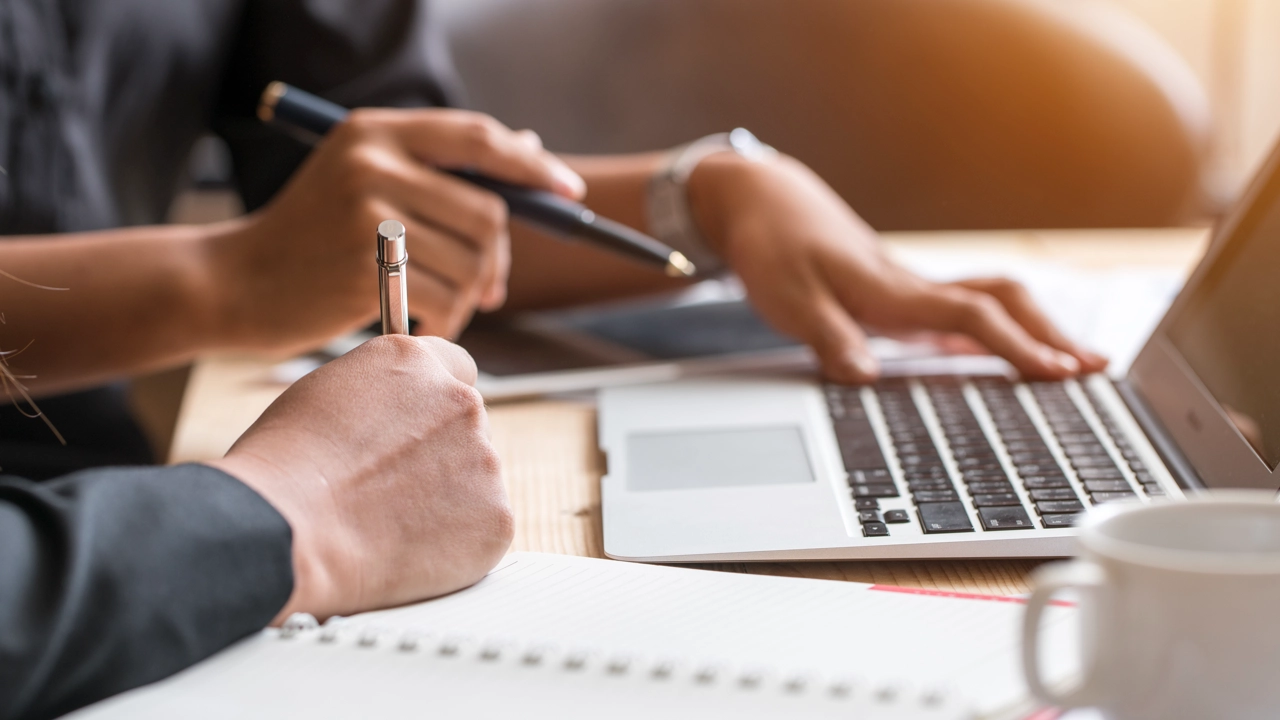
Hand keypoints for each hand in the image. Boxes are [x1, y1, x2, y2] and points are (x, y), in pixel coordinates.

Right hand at [207, 109, 584, 354]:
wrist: (236, 282)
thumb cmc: (312, 236)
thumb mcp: (365, 178)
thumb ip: (440, 165)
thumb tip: (530, 146)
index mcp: (377, 132)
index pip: (478, 139)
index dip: (533, 168)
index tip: (569, 193)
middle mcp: (374, 163)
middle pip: (488, 212)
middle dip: (499, 257)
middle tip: (492, 286)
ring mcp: (368, 216)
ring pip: (474, 262)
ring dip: (473, 294)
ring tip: (449, 305)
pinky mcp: (366, 271)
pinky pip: (447, 298)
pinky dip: (448, 319)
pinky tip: (425, 321)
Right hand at [207, 335, 512, 621]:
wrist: (288, 531)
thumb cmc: (283, 469)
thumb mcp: (324, 396)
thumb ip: (378, 395)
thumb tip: (392, 415)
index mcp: (415, 361)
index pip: (456, 369)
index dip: (433, 404)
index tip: (418, 431)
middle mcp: (461, 402)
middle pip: (466, 429)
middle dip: (438, 457)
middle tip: (388, 492)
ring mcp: (485, 460)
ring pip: (474, 481)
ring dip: (444, 501)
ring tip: (384, 525)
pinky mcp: (496, 517)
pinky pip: (481, 530)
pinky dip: (454, 546)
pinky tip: (404, 551)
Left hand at [687, 154, 1107, 382]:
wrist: (761, 199)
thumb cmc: (774, 246)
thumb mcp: (786, 300)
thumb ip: (828, 338)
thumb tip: (866, 377)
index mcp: (892, 289)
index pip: (972, 314)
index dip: (1017, 344)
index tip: (1058, 372)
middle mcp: (913, 286)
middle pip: (1004, 300)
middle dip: (1051, 333)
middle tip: (1095, 369)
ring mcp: (911, 287)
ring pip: (993, 299)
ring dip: (1036, 328)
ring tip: (1075, 362)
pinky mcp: (900, 293)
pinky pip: (966, 308)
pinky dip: (1002, 328)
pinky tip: (1013, 351)